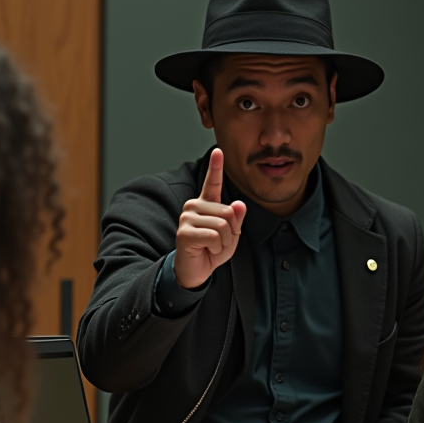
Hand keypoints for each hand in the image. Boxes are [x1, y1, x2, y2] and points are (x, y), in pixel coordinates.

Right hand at [173, 148, 246, 288]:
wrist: (196, 271)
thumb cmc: (212, 250)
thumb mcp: (232, 235)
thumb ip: (237, 219)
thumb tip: (239, 204)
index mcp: (207, 204)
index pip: (213, 182)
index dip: (216, 166)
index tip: (218, 150)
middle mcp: (194, 206)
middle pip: (228, 212)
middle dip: (231, 232)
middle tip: (218, 241)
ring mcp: (187, 218)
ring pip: (223, 225)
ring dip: (224, 242)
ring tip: (211, 246)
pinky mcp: (184, 232)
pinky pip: (213, 236)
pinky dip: (216, 248)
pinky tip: (206, 250)